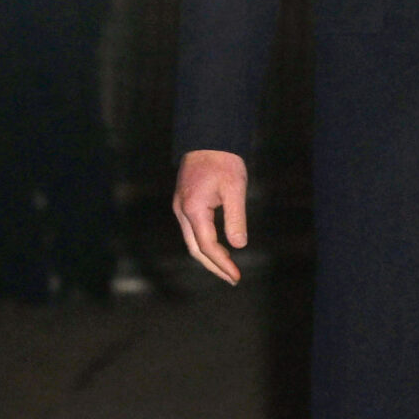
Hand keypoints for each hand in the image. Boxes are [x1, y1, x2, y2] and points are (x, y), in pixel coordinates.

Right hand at [173, 149, 248, 285]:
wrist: (208, 139)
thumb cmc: (223, 161)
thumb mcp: (235, 188)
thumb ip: (236, 218)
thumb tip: (238, 245)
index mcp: (193, 209)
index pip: (207, 246)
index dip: (222, 263)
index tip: (236, 276)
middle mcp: (182, 211)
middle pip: (195, 249)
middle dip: (214, 266)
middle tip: (232, 279)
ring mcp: (180, 208)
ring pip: (192, 241)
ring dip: (208, 257)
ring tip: (227, 270)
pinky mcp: (184, 204)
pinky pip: (192, 231)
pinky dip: (204, 245)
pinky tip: (218, 250)